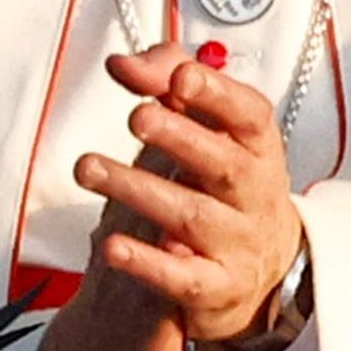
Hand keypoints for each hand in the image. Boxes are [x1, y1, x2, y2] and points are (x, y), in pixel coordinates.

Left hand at [74, 45, 305, 345]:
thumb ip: (168, 83)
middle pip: (223, 164)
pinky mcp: (216, 287)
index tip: (181, 77)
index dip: (218, 94)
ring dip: (140, 190)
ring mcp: (237, 243)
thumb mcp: (209, 130)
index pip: (250, 115)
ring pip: (192, 216)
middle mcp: (254, 194)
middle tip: (138, 117)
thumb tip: (124, 62)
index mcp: (257, 149)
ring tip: (89, 168)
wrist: (261, 270)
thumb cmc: (224, 186)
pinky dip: (148, 263)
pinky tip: (114, 247)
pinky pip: (184, 277)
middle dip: (181, 137)